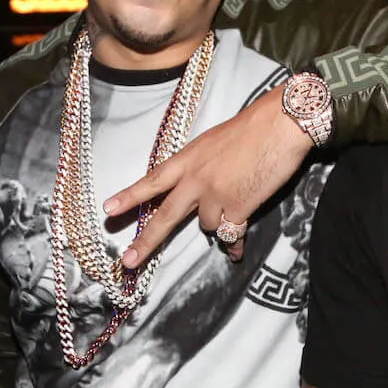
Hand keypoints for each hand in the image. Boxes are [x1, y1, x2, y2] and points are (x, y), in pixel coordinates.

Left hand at [104, 86, 312, 267]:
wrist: (280, 125)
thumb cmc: (251, 128)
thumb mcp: (212, 142)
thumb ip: (199, 167)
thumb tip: (198, 191)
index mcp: (187, 159)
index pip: (152, 180)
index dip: (130, 196)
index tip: (108, 210)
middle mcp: (195, 180)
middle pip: (165, 216)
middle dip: (145, 242)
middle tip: (127, 262)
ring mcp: (215, 196)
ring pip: (207, 226)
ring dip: (218, 221)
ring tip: (237, 200)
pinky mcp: (238, 208)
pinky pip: (231, 235)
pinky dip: (235, 244)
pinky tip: (236, 252)